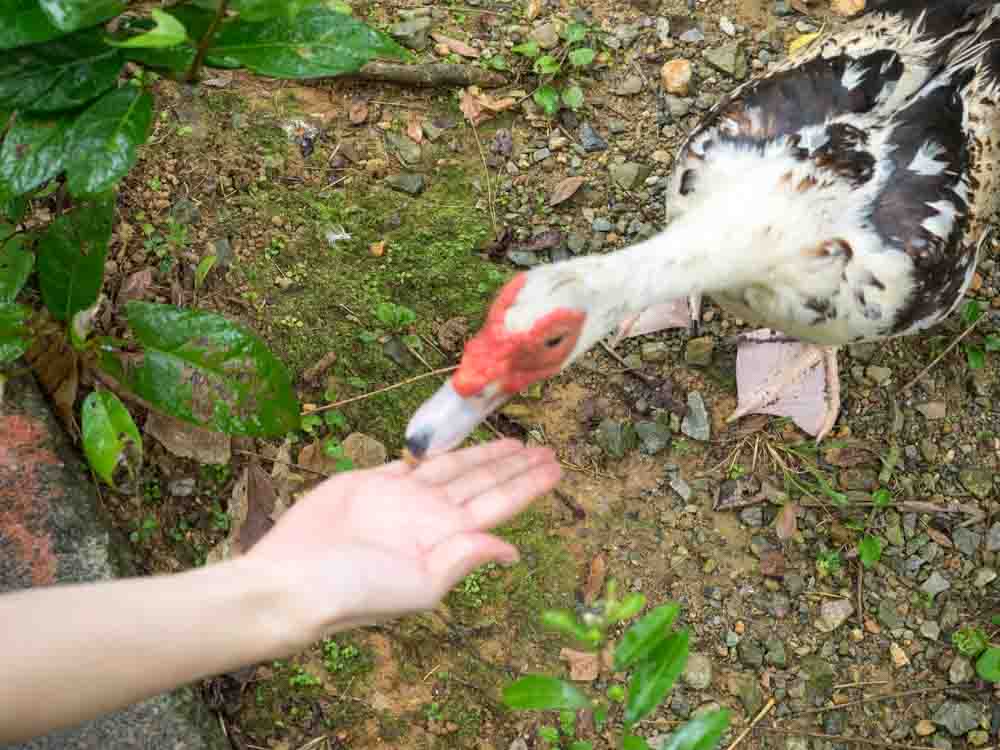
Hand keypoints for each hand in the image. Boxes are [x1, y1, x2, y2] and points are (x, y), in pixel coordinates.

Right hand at [245, 439, 560, 644]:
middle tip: (546, 449)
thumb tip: (512, 550)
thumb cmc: (356, 590)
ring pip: (455, 467)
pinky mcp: (371, 483)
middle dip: (515, 467)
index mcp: (447, 540)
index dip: (528, 486)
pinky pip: (412, 462)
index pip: (499, 505)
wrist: (295, 579)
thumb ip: (464, 559)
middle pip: (484, 483)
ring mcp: (402, 498)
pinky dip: (435, 453)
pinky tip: (457, 448)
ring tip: (516, 444)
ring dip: (485, 456)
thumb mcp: (420, 585)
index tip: (555, 469)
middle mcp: (430, 516)